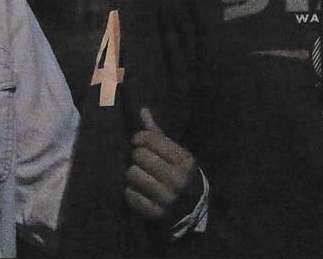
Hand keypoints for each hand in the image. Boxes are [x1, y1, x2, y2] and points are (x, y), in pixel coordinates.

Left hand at [124, 107, 202, 223]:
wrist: (192, 210)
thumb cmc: (179, 174)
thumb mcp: (175, 153)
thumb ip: (157, 133)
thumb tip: (143, 110)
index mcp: (184, 160)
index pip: (151, 139)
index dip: (139, 138)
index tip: (138, 142)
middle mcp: (178, 178)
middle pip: (139, 156)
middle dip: (136, 157)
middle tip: (141, 162)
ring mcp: (168, 197)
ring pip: (132, 174)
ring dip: (132, 175)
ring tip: (140, 177)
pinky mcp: (156, 213)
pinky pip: (130, 195)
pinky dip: (131, 192)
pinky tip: (139, 192)